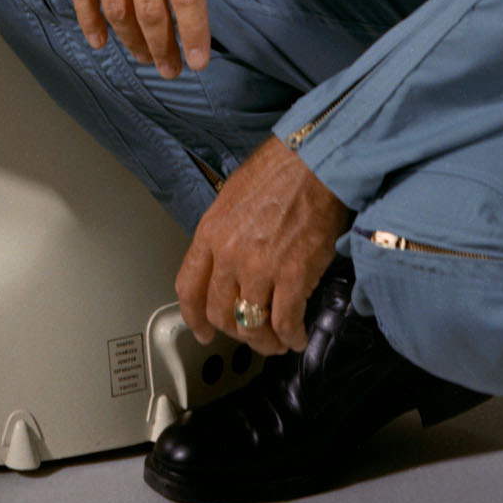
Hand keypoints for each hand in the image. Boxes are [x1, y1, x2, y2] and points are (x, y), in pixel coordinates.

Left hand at [176, 138, 352, 355]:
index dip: (193, 318)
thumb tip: (226, 264)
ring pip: (251, 325)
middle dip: (234, 332)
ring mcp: (260, 268)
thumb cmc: (279, 172)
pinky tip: (296, 335)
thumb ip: (224, 235)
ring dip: (264, 341)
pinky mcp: (293, 276)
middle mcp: (230, 254)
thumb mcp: (232, 199)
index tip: (201, 331)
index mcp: (211, 232)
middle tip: (248, 335)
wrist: (313, 162)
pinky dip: (291, 336)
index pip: (188, 288)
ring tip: (275, 341)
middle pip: (220, 313)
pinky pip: (285, 322)